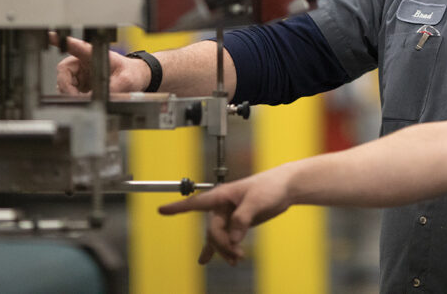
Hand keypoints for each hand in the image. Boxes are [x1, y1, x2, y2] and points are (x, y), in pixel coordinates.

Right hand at [52, 34, 148, 93]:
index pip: (73, 45)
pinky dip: (73, 97)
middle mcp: (83, 61)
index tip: (48, 35)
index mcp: (93, 53)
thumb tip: (94, 98)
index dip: (59, 40)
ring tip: (84, 98)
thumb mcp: (125, 80)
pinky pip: (68, 91)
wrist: (135, 78)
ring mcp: (80, 72)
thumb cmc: (130, 73)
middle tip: (76, 97)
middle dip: (66, 87)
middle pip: (63, 71)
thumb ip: (110, 88)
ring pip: (64, 83)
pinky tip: (84, 99)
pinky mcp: (80, 83)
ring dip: (70, 93)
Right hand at [158, 169, 293, 265]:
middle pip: (212, 230)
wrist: (285, 188)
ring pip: (218, 237)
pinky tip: (207, 260)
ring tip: (236, 260)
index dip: (177, 207)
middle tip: (237, 254)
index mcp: (222, 195)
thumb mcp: (256, 201)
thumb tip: (233, 238)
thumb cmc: (270, 186)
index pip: (196, 202)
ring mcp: (229, 215)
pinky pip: (225, 238)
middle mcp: (222, 205)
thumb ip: (242, 218)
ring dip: (224, 250)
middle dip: (221, 244)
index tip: (161, 210)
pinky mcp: (238, 223)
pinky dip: (223, 249)